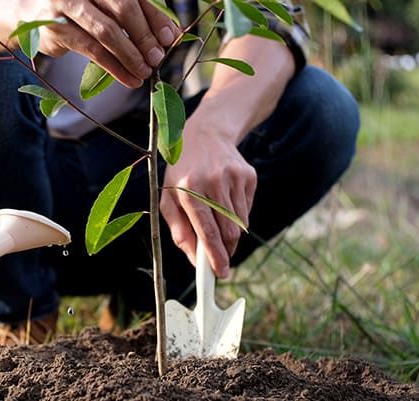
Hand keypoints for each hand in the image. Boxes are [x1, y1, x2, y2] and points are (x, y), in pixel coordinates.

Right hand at [24, 0, 179, 86]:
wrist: (29, 8)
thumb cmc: (78, 5)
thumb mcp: (107, 4)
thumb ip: (138, 14)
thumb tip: (170, 34)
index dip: (155, 17)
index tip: (169, 38)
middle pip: (123, 8)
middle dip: (144, 36)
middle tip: (157, 58)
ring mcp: (67, 3)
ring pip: (107, 32)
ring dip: (130, 56)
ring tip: (144, 72)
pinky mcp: (56, 27)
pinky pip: (92, 51)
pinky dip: (114, 68)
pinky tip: (128, 78)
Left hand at [160, 117, 255, 278]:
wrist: (206, 134)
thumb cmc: (182, 172)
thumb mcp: (169, 197)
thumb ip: (179, 230)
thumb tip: (194, 260)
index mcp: (189, 188)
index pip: (206, 230)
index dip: (215, 255)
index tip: (220, 273)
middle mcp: (213, 182)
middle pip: (228, 231)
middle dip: (226, 251)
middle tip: (221, 261)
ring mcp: (234, 177)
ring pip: (240, 224)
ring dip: (231, 235)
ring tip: (218, 224)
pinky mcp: (249, 176)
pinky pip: (247, 210)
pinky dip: (238, 217)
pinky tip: (226, 203)